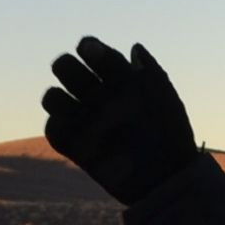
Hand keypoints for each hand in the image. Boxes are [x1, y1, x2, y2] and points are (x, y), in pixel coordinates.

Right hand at [42, 37, 198, 203]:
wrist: (166, 177)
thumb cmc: (171, 133)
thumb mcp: (164, 98)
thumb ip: (149, 71)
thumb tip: (133, 47)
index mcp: (119, 78)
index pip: (93, 51)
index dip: (88, 48)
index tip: (90, 51)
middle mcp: (98, 96)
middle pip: (64, 67)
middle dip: (66, 69)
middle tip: (84, 84)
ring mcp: (85, 120)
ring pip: (53, 97)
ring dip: (57, 98)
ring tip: (76, 109)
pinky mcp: (76, 146)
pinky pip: (53, 129)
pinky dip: (57, 126)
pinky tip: (77, 132)